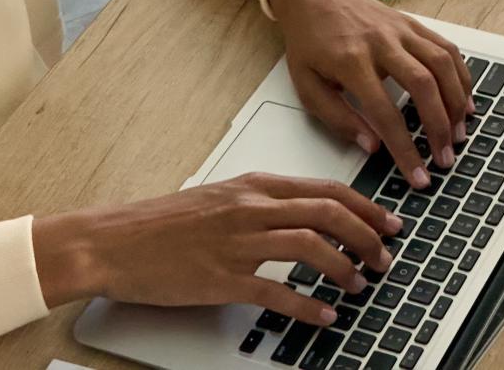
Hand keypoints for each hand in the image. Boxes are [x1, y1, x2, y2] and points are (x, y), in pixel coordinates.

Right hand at [31, 171, 398, 323]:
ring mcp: (237, 243)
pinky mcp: (221, 279)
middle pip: (329, 213)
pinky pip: (276, 292)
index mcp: (255, 186)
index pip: (327, 189)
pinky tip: (324, 316)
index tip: (390, 222)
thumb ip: (265, 201)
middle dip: (367, 235)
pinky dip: (307, 306)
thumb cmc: (163, 222)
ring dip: (345, 267)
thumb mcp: (222, 196)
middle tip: (386, 256)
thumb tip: (310, 213)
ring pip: (311, 246)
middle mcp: (251, 208)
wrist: (113, 241)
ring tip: (360, 284)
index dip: (367, 207)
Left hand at [267, 0, 474, 186]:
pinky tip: (465, 101)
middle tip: (446, 158)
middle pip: (423, 86)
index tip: (419, 176)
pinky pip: (448, 49)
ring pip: (442, 65)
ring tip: (459, 134)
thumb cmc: (310, 43)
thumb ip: (338, 119)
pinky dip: (462, 77)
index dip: (405, 149)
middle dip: (440, 127)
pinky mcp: (414, 24)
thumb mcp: (307, 86)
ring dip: (457, 103)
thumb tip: (372, 146)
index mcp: (351, 63)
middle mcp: (382, 43)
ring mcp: (402, 31)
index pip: (385, 113)